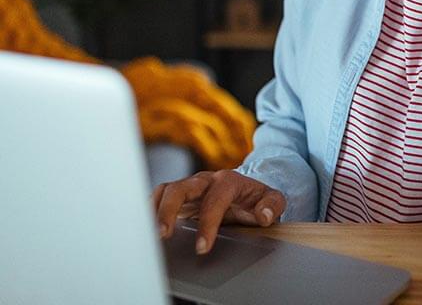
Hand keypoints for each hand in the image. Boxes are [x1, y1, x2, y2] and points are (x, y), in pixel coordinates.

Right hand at [151, 170, 285, 254]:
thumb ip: (272, 206)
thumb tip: (263, 216)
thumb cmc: (256, 198)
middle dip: (169, 211)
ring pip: (166, 191)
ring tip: (148, 233)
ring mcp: (190, 187)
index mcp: (228, 181)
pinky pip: (159, 197)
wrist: (247, 191)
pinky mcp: (178, 195)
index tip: (203, 247)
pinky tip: (144, 226)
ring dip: (154, 210)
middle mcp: (205, 180)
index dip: (208, 223)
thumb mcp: (273, 199)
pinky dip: (149, 209)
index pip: (214, 200)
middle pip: (181, 188)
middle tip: (163, 235)